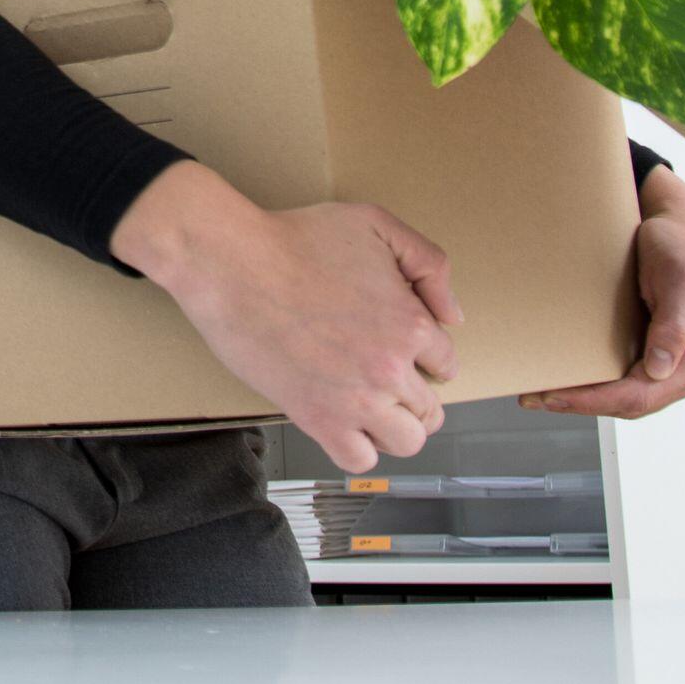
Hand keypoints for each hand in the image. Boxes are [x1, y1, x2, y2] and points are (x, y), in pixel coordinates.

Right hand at [110, 159, 465, 472]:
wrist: (232, 264)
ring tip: (373, 407)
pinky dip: (358, 448)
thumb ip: (428, 263)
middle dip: (415, 395)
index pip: (445, 361)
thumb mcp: (376, 224)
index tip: (403, 350)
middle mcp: (390, 369)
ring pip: (406, 441)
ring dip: (395, 427)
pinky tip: (346, 423)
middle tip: (387, 381)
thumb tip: (452, 316)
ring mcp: (356, 400)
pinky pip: (358, 459)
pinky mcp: (317, 420)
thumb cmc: (296, 239)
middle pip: (429, 408)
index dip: (426, 355)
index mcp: (411, 323)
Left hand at [518, 163, 684, 417]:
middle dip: (581, 403)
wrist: (684, 229)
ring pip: (626, 397)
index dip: (594, 401)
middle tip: (532, 397)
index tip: (553, 397)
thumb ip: (673, 325)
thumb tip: (660, 369)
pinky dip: (595, 384)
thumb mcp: (680, 278)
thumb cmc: (682, 245)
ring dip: (584, 398)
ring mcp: (676, 368)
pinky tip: (565, 379)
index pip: (642, 395)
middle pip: (631, 404)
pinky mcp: (659, 358)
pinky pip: (625, 381)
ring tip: (539, 393)